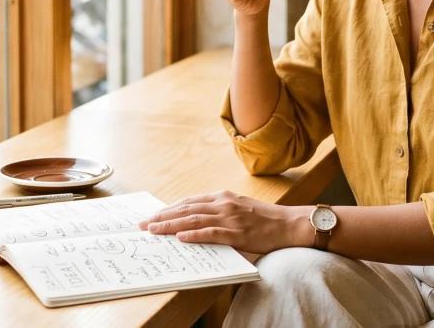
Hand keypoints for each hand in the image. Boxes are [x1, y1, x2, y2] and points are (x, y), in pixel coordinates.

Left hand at [139, 190, 312, 253]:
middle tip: (144, 224)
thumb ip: (220, 213)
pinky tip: (181, 237)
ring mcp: (230, 218)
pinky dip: (194, 235)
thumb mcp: (240, 208)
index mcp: (223, 197)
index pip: (189, 202)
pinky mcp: (237, 233)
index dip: (169, 208)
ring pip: (193, 220)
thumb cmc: (265, 219)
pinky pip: (211, 233)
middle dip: (163, 216)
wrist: (289, 224)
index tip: (154, 214)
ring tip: (154, 230)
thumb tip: (198, 224)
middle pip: (186, 209)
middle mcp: (223, 204)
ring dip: (171, 226)